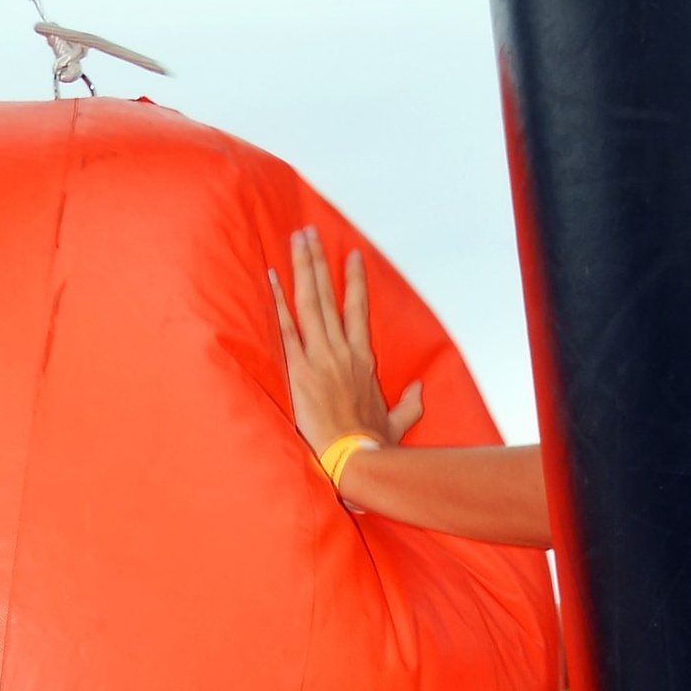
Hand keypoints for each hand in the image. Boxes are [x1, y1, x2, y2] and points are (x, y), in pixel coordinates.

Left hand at [272, 227, 423, 462]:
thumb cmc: (374, 445)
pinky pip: (286, 329)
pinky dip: (277, 303)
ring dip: (302, 269)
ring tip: (295, 241)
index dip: (354, 281)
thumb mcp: (399, 422)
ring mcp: (321, 357)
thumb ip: (410, 403)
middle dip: (319, 261)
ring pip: (310, 303)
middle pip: (329, 296)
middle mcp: (343, 350)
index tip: (350, 256)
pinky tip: (270, 279)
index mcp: (363, 360)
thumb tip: (420, 388)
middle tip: (310, 232)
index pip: (358, 310)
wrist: (357, 458)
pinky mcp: (300, 371)